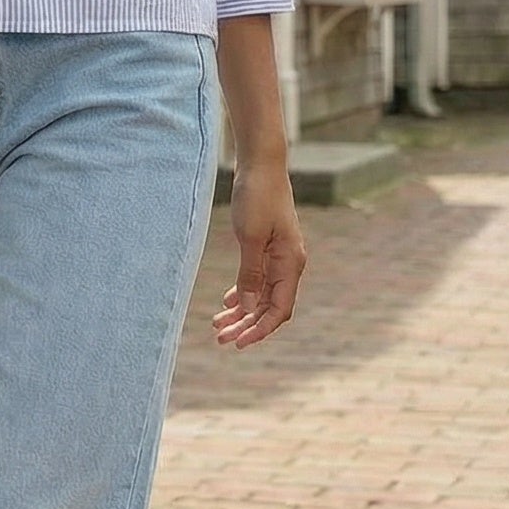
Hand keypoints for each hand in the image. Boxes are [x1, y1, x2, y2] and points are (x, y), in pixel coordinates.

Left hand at [214, 163, 305, 349]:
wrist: (261, 165)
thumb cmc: (257, 197)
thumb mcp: (249, 237)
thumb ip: (250, 274)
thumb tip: (248, 308)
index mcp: (290, 264)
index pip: (279, 310)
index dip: (260, 329)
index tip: (238, 343)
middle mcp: (288, 264)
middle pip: (270, 307)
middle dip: (246, 325)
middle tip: (220, 339)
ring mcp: (279, 257)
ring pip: (262, 295)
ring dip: (242, 312)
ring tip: (218, 326)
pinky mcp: (268, 248)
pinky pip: (258, 280)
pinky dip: (243, 293)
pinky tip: (227, 302)